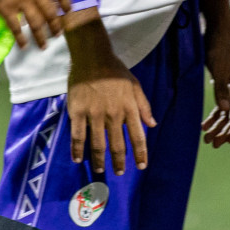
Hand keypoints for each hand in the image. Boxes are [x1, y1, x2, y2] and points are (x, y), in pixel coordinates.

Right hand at [0, 0, 70, 47]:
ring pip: (37, 23)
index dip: (65, 2)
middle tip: (58, 33)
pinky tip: (24, 46)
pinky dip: (21, 38)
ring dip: (42, 36)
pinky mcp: (5, 8)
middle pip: (50, 11)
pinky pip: (16, 27)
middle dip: (56, 24)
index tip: (69, 10)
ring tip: (45, 46)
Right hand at [67, 50, 154, 176]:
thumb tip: (152, 124)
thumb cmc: (115, 70)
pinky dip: (77, 149)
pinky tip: (78, 159)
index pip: (138, 136)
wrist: (92, 56)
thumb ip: (144, 106)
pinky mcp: (77, 111)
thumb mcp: (135, 85)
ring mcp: (94, 114)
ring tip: (100, 169)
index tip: (141, 166)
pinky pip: (77, 135)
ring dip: (99, 160)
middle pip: (117, 145)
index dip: (140, 153)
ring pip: (97, 144)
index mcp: (129, 108)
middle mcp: (113, 114)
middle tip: (119, 172)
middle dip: (119, 162)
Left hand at [202, 24, 229, 147]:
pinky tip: (204, 124)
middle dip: (224, 130)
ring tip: (206, 138)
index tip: (227, 140)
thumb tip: (224, 109)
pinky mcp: (223, 84)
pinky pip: (220, 104)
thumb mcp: (218, 68)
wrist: (217, 30)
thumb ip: (221, 89)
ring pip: (227, 112)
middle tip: (212, 144)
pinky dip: (213, 115)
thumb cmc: (219, 47)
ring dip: (218, 125)